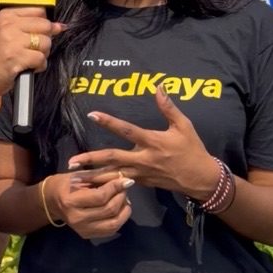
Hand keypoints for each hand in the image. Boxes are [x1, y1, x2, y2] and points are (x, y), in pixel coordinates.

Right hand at [0, 9, 63, 97]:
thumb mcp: (8, 33)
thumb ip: (32, 26)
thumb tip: (58, 26)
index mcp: (6, 15)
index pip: (39, 10)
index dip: (44, 23)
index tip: (40, 32)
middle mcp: (8, 25)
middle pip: (45, 25)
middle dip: (45, 39)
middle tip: (34, 48)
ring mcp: (12, 42)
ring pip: (45, 43)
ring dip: (43, 54)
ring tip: (29, 58)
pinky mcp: (16, 58)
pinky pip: (41, 59)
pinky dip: (39, 66)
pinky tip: (29, 67)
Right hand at [43, 170, 133, 239]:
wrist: (52, 201)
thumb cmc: (66, 184)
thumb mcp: (79, 175)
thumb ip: (100, 177)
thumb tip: (123, 178)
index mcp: (71, 201)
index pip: (100, 196)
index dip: (116, 187)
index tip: (126, 180)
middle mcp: (77, 218)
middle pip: (109, 210)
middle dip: (121, 197)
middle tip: (124, 188)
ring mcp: (82, 229)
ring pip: (113, 223)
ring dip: (123, 210)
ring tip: (124, 199)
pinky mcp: (87, 235)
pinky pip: (110, 230)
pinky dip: (119, 219)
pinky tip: (120, 209)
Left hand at [66, 86, 220, 198]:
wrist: (200, 179)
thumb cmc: (192, 149)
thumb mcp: (184, 126)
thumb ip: (169, 107)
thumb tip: (159, 86)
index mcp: (153, 142)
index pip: (126, 130)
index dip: (109, 122)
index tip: (92, 114)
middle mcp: (144, 159)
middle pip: (113, 158)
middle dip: (91, 160)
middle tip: (72, 161)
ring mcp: (141, 173)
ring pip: (113, 176)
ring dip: (93, 177)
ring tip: (74, 177)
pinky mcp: (141, 182)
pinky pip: (120, 183)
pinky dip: (105, 184)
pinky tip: (91, 185)